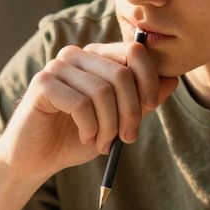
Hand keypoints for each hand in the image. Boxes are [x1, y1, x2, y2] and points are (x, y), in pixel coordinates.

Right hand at [0, 41, 179, 179]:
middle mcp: (76, 55)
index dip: (149, 80)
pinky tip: (85, 138)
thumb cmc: (76, 137)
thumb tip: (173, 80)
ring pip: (102, 92)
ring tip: (103, 143)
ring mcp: (57, 67)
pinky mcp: (42, 84)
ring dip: (109, 126)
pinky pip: (81, 104)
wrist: (37, 158)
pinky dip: (90, 127)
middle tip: (127, 138)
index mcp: (96, 57)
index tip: (149, 109)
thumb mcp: (118, 120)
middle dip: (131, 112)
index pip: (134, 51)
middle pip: (121, 74)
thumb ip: (142, 101)